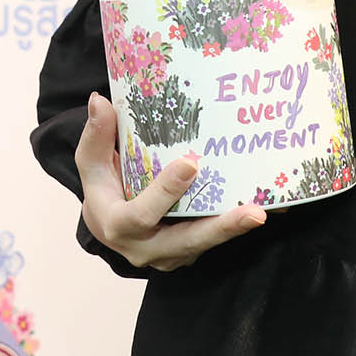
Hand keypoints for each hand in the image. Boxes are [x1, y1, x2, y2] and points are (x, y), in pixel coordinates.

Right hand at [75, 94, 264, 270]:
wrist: (107, 225)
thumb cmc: (101, 188)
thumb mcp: (90, 163)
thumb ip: (96, 135)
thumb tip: (99, 100)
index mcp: (117, 226)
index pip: (141, 214)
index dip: (165, 192)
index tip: (189, 164)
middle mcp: (145, 248)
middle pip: (186, 242)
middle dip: (220, 228)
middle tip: (253, 213)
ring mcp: (169, 255)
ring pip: (204, 244)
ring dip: (235, 230)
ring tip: (264, 212)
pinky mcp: (187, 253)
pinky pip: (211, 241)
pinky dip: (234, 227)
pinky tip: (265, 210)